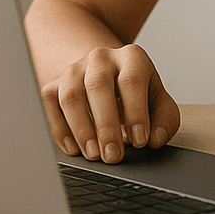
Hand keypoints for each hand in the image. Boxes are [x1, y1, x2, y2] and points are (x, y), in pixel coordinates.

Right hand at [39, 43, 180, 162]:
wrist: (110, 78)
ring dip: (81, 128)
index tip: (139, 141)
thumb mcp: (159, 104)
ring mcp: (74, 69)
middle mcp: (101, 58)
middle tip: (113, 156)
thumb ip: (165, 121)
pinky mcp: (54, 84)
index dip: (135, 112)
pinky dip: (60, 129)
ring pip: (71, 95)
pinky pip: (49, 104)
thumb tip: (155, 139)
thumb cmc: (138, 94)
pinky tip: (74, 149)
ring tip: (93, 154)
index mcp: (132, 57)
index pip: (132, 80)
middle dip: (106, 125)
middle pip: (98, 85)